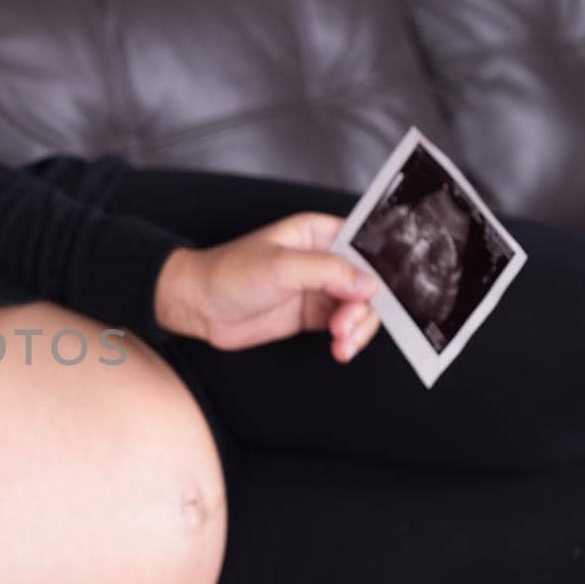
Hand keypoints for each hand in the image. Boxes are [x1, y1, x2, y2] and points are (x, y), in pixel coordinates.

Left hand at [154, 212, 381, 362]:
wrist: (196, 306)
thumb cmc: (229, 274)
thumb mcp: (280, 267)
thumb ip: (327, 271)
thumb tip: (369, 283)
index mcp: (319, 233)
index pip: (367, 245)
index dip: (382, 268)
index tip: (387, 292)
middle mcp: (323, 259)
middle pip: (368, 282)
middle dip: (366, 307)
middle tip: (346, 326)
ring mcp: (318, 288)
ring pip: (359, 308)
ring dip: (358, 328)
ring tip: (342, 344)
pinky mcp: (310, 316)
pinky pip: (343, 326)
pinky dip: (348, 339)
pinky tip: (340, 350)